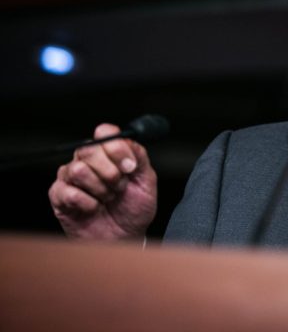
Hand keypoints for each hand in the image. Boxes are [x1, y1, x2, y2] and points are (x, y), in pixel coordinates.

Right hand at [48, 123, 157, 240]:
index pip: (104, 132)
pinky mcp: (59, 195)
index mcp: (108, 153)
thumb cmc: (134, 209)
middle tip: (119, 187)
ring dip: (100, 189)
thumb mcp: (147, 181)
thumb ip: (139, 157)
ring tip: (107, 199)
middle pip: (89, 148)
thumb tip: (128, 142)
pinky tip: (95, 208)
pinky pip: (68, 191)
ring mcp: (70, 177)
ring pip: (78, 170)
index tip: (129, 167)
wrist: (125, 237)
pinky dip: (88, 203)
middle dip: (111, 172)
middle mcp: (88, 160)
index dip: (117, 148)